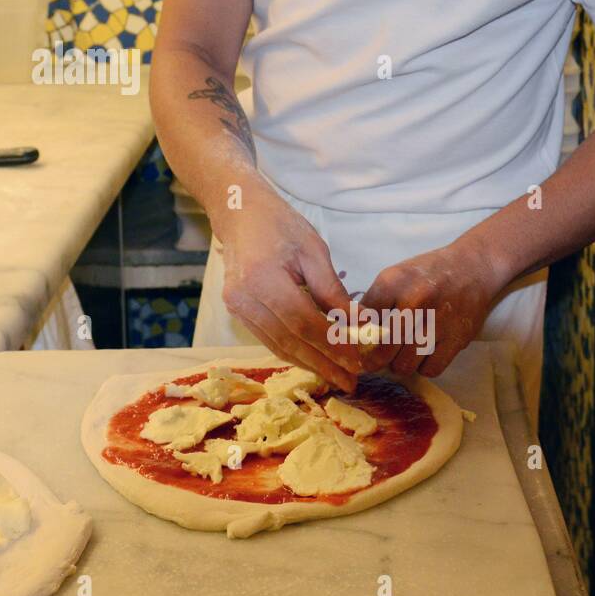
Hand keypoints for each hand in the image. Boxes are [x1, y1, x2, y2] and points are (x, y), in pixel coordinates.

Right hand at [217, 184, 360, 389]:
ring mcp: (236, 307)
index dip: (331, 345)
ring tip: (335, 376)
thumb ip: (332, 290)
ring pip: (276, 345)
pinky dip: (291, 351)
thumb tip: (358, 324)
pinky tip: (312, 359)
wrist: (240, 214)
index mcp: (264, 278)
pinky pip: (267, 338)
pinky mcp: (235, 311)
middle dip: (322, 364)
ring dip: (308, 363)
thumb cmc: (280, 225)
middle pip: (289, 341)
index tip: (356, 362)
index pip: (303, 323)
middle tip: (350, 381)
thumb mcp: (313, 251)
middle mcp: (245, 298)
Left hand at [360, 239, 506, 380]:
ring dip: (400, 364)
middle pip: (382, 349)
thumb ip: (373, 302)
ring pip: (405, 364)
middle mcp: (413, 301)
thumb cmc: (428, 273)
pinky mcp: (457, 338)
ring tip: (401, 355)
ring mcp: (437, 321)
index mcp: (392, 283)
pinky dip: (424, 367)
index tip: (357, 346)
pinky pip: (430, 369)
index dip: (357, 338)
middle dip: (375, 359)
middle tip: (376, 359)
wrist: (472, 267)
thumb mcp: (395, 276)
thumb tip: (352, 333)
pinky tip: (423, 356)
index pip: (362, 322)